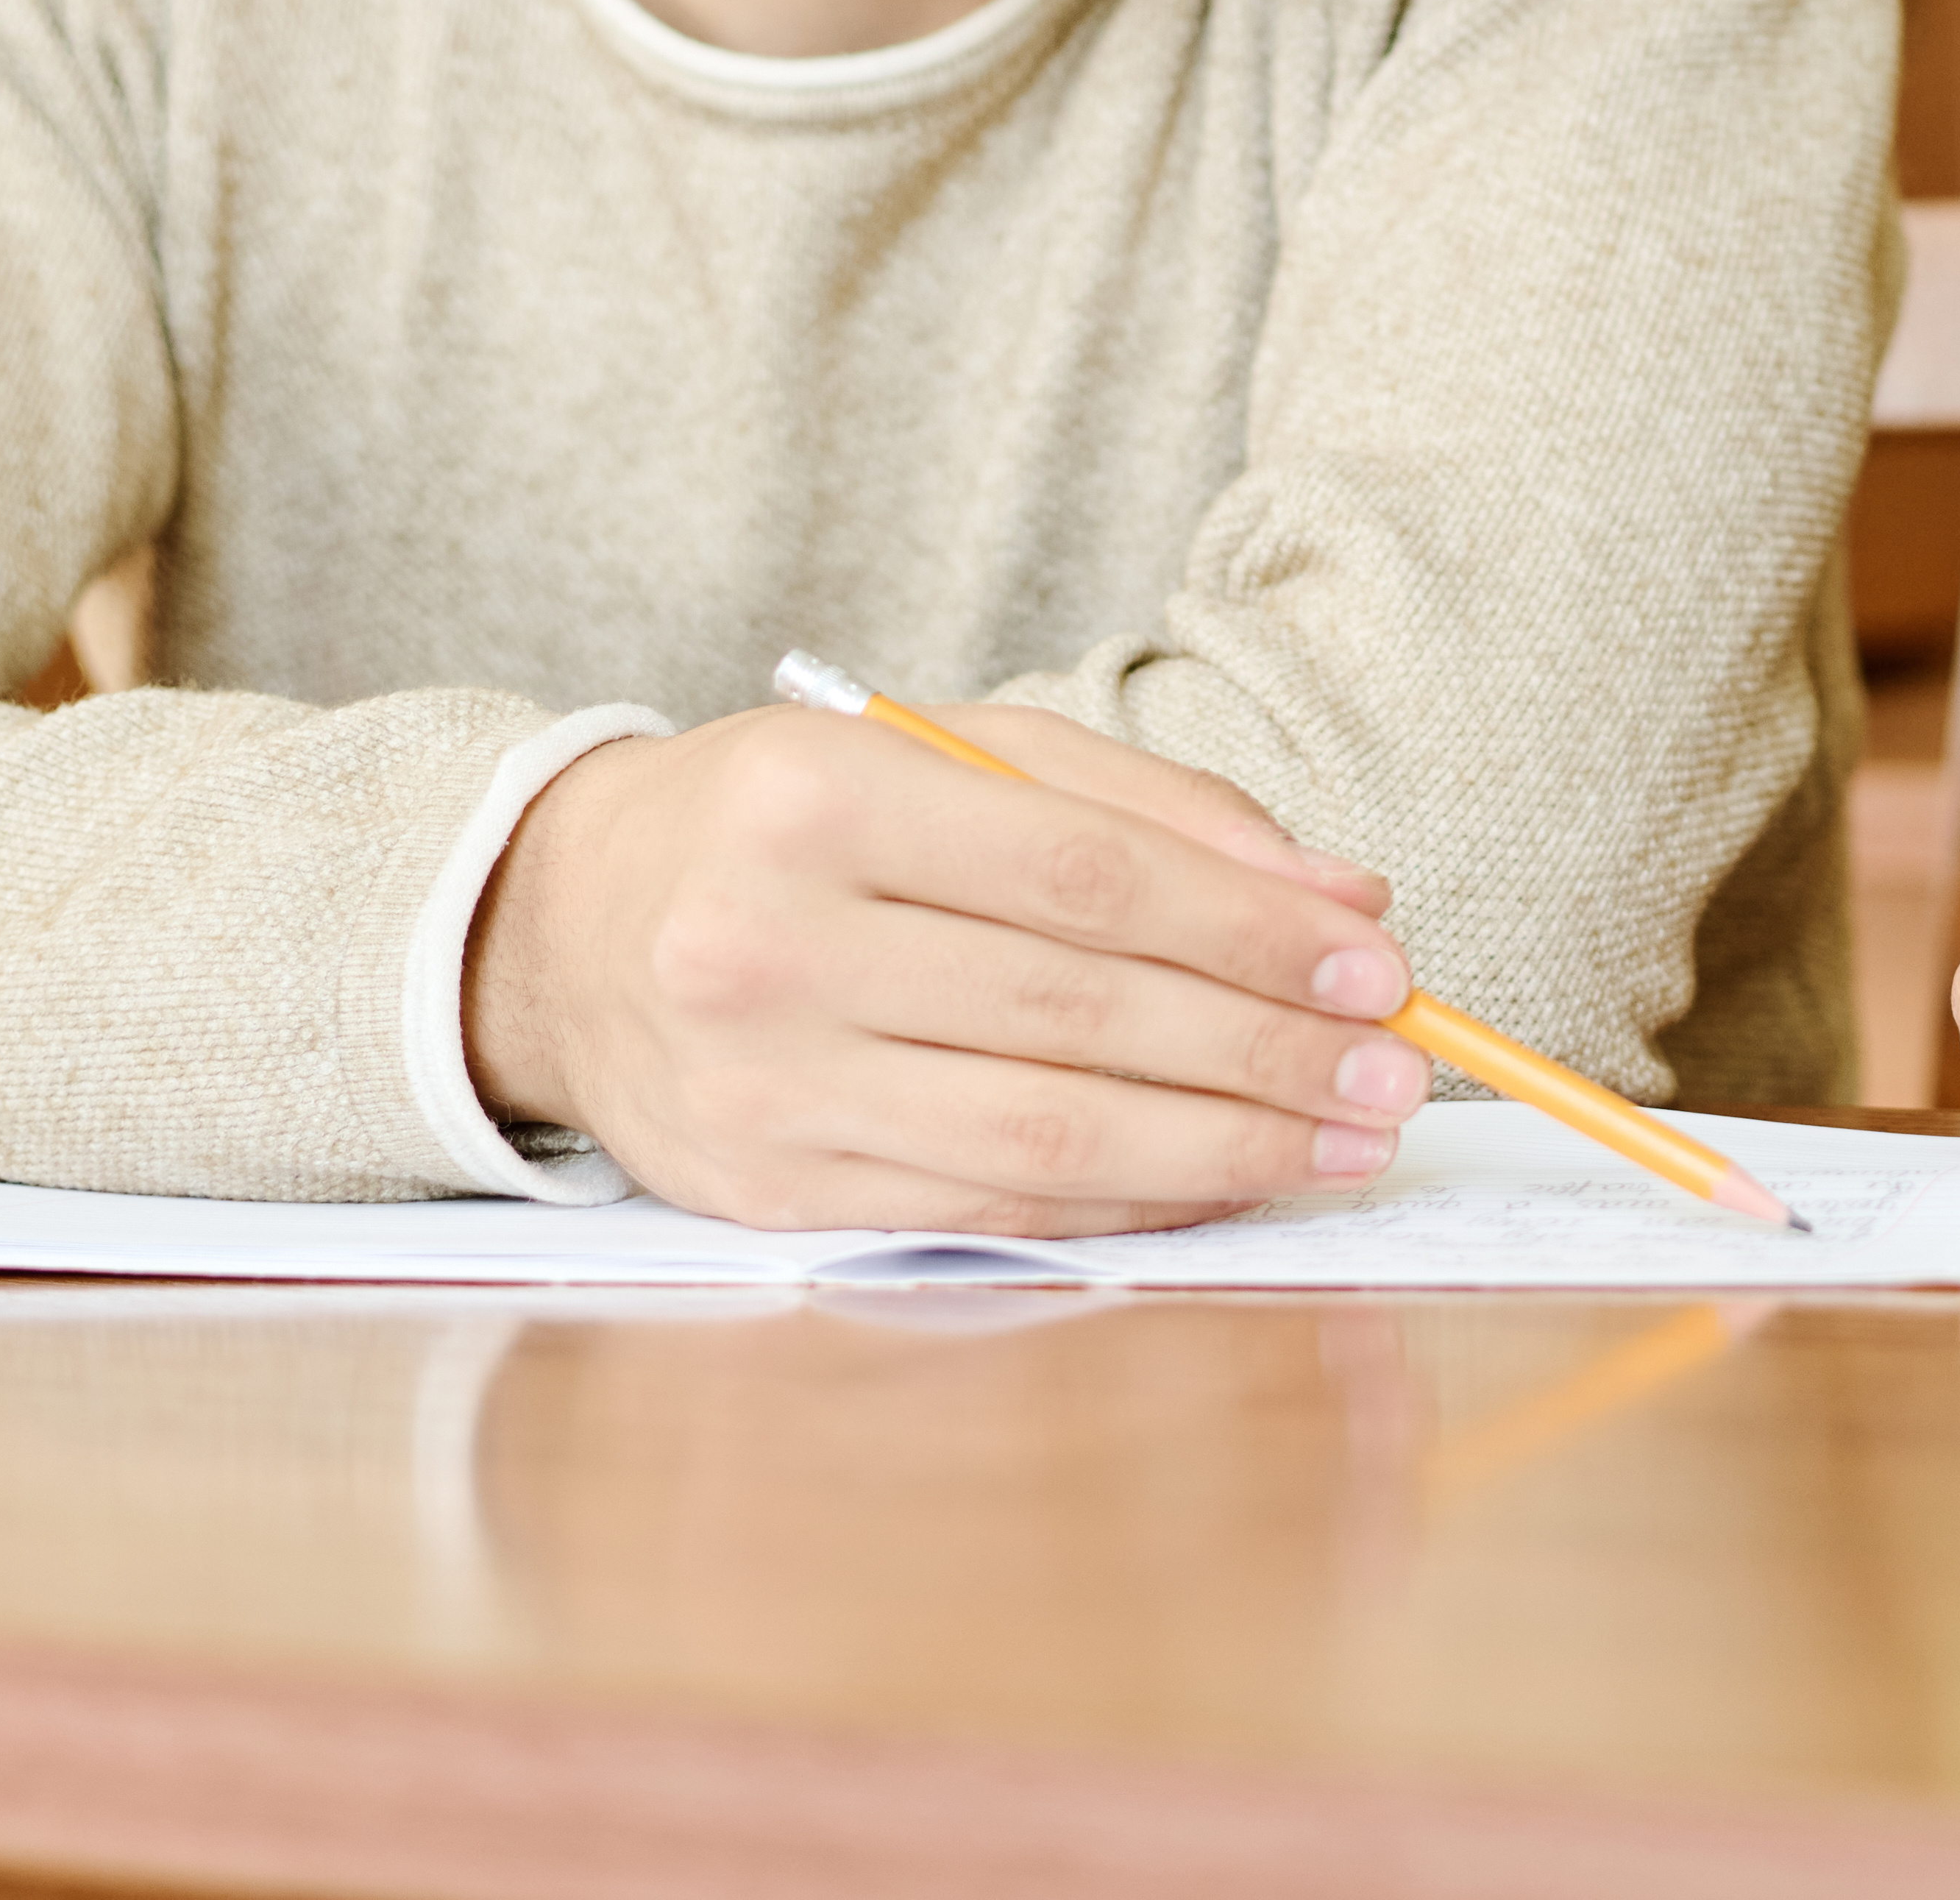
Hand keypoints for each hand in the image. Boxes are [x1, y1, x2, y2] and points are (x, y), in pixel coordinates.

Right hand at [466, 701, 1418, 1233]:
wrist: (564, 928)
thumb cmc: (795, 822)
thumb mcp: (950, 752)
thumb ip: (1151, 810)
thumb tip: (1341, 902)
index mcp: (817, 802)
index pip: (1083, 878)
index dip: (1248, 931)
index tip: (1378, 964)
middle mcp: (771, 946)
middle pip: (1078, 1014)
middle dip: (1266, 1048)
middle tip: (1395, 1070)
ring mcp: (762, 1085)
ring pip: (1044, 1133)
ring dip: (1226, 1147)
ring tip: (1345, 1138)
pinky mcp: (768, 1193)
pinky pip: (992, 1207)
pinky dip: (1131, 1199)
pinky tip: (1227, 1180)